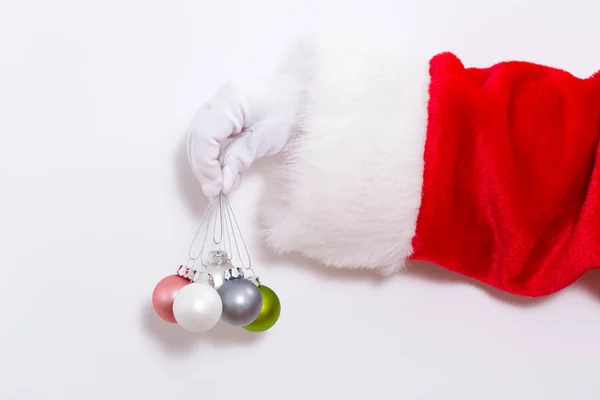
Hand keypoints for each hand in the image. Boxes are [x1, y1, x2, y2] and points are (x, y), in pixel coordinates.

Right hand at [186, 75, 300, 197]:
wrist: (309, 96)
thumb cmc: (294, 113)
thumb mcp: (268, 140)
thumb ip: (240, 160)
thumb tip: (220, 185)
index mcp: (231, 100)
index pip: (204, 135)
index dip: (205, 164)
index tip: (216, 187)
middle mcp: (221, 97)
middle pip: (197, 135)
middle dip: (203, 166)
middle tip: (215, 190)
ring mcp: (222, 101)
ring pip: (199, 134)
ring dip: (205, 161)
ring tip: (220, 183)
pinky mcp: (227, 109)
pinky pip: (210, 132)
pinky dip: (213, 153)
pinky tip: (224, 169)